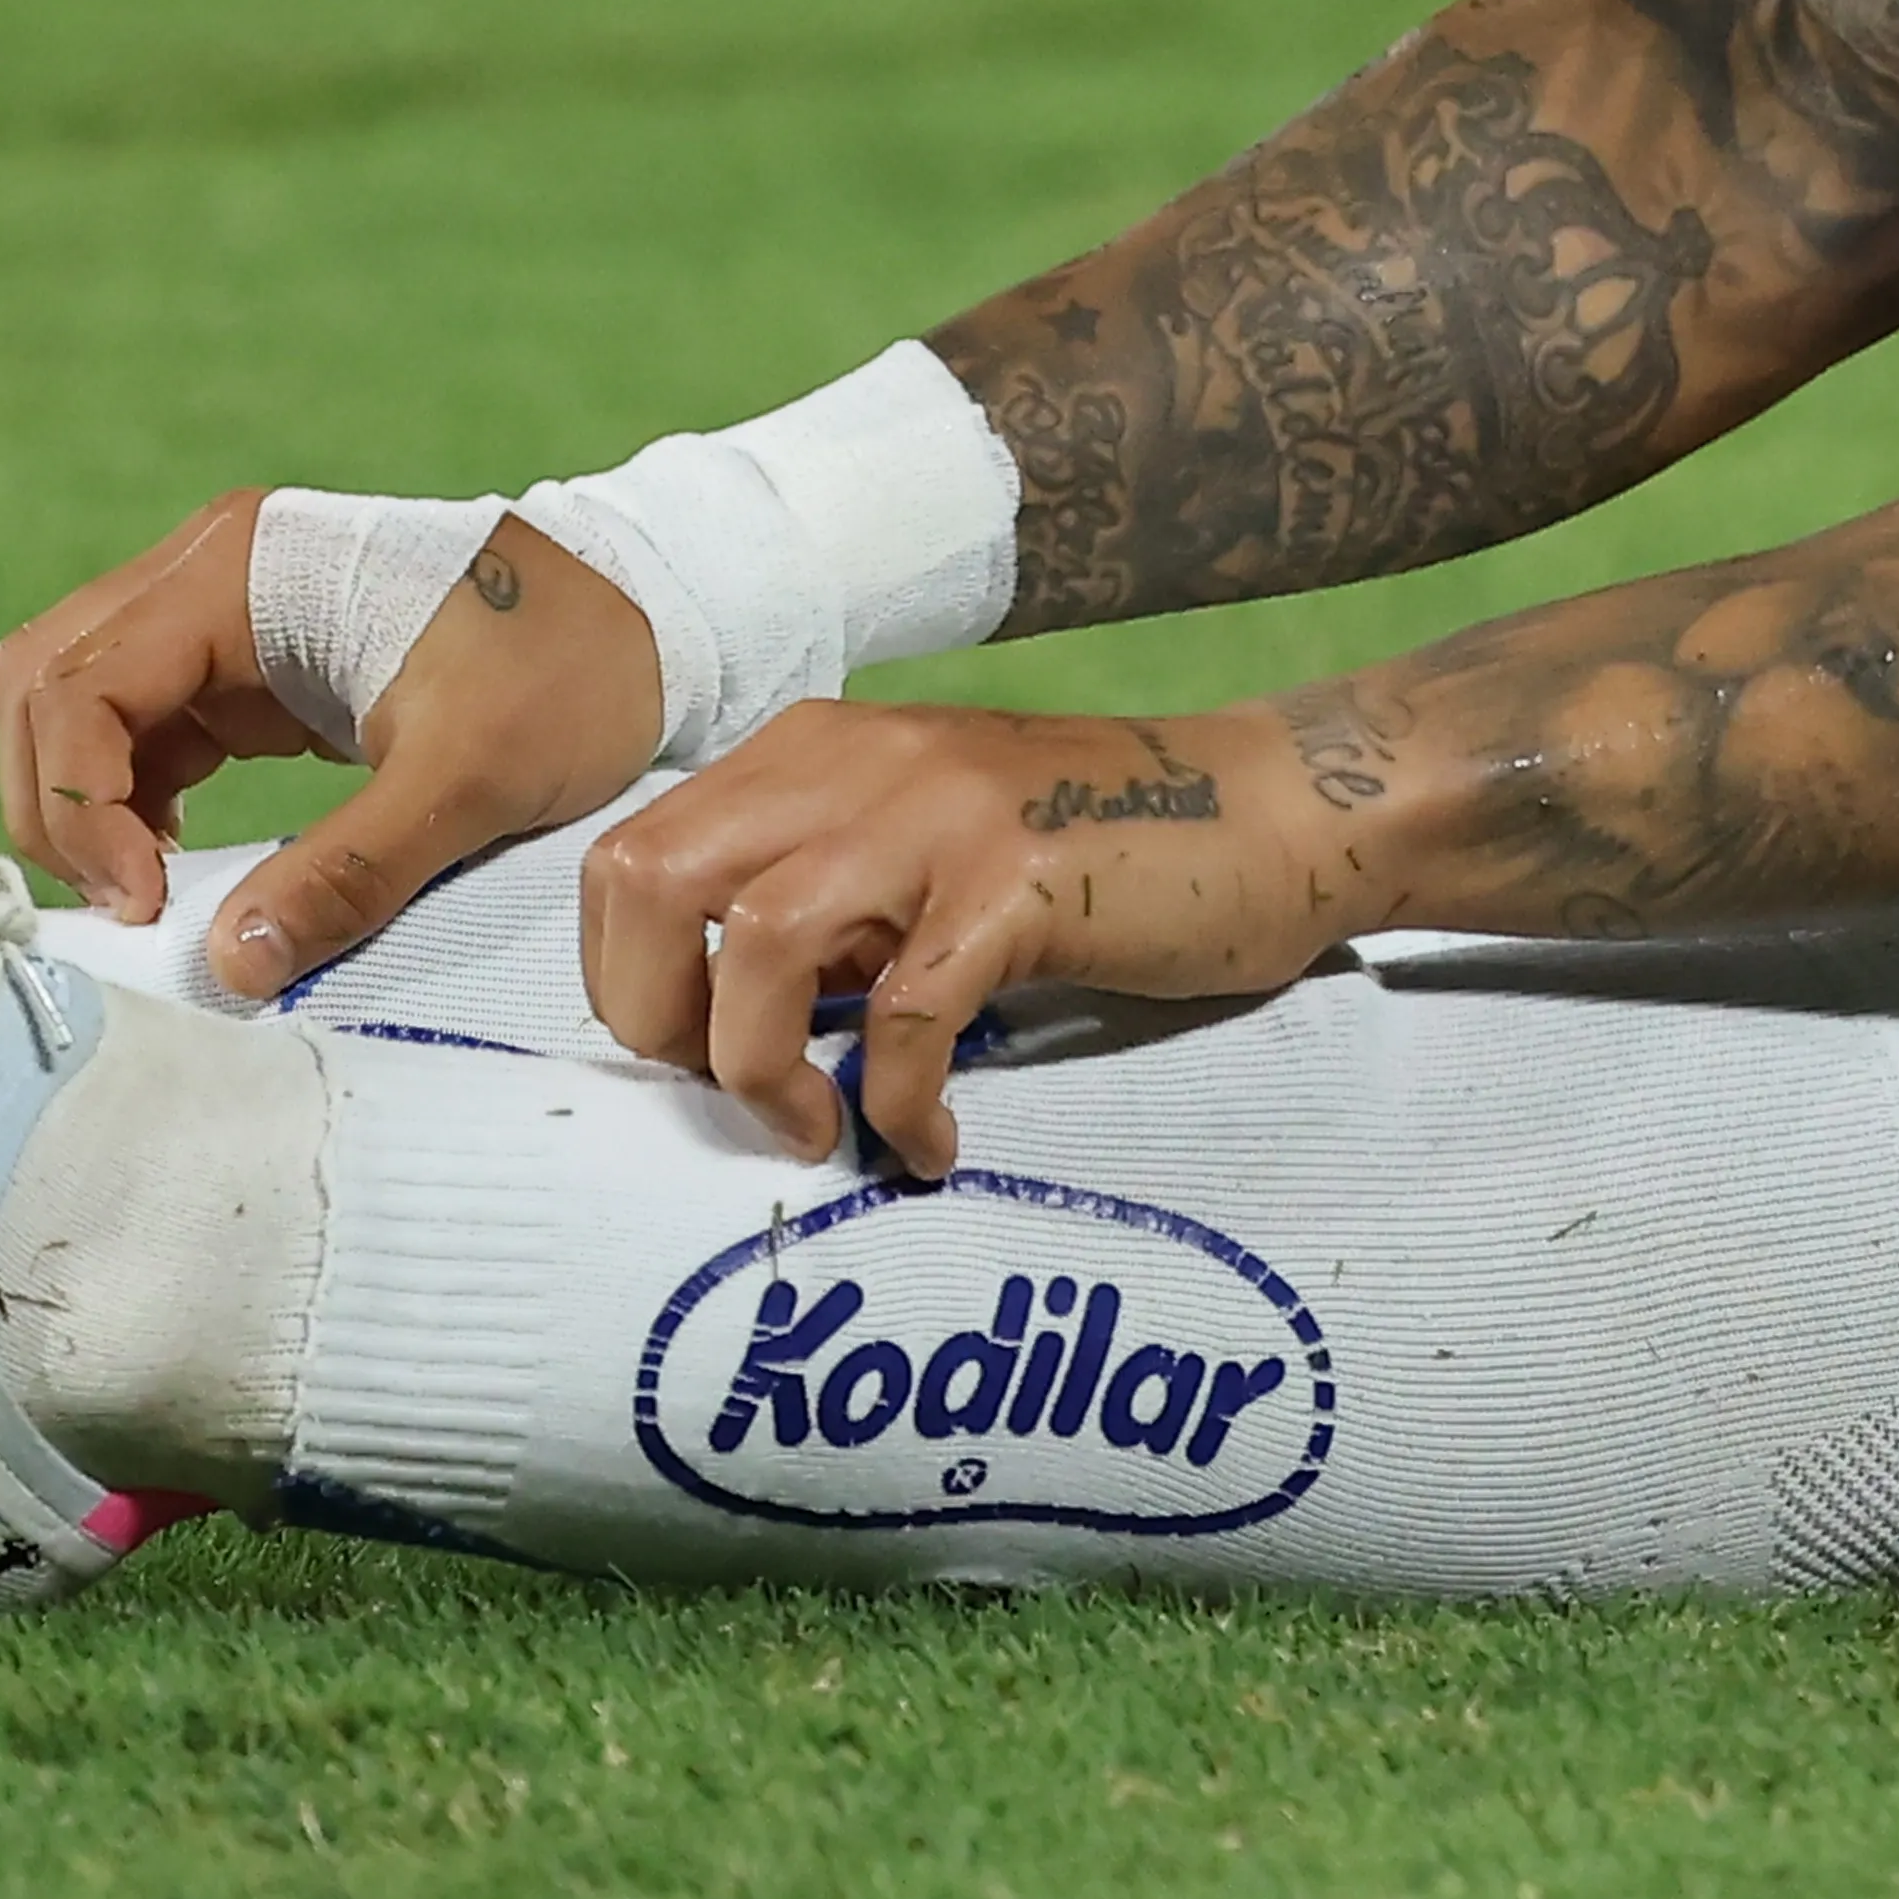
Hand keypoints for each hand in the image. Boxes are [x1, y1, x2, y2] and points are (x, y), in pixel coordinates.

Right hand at [0, 493, 667, 1005]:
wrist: (656, 617)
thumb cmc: (575, 671)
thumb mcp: (471, 777)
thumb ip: (348, 871)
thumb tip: (230, 964)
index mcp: (241, 567)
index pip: (78, 684)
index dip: (81, 803)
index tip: (142, 902)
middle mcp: (210, 572)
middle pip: (45, 681)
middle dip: (62, 800)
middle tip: (136, 907)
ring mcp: (224, 613)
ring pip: (80, 705)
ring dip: (93, 803)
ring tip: (162, 896)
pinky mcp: (251, 664)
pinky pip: (143, 728)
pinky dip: (137, 799)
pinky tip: (188, 866)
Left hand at [580, 698, 1380, 1175]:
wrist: (1273, 814)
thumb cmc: (1098, 853)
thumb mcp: (923, 856)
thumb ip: (826, 907)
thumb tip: (721, 1023)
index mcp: (813, 753)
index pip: (626, 857)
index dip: (626, 980)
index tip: (697, 1054)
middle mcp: (853, 762)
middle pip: (648, 881)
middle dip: (655, 1016)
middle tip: (733, 1088)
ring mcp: (937, 814)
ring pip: (756, 938)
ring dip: (757, 1063)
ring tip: (817, 1123)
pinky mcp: (1019, 883)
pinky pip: (909, 1016)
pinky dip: (900, 1104)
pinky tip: (931, 1144)